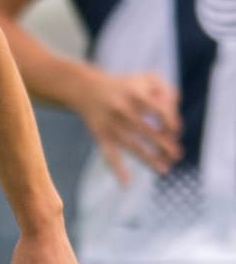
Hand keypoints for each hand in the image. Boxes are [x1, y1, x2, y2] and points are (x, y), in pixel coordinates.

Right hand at [81, 69, 180, 184]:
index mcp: (136, 93)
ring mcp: (110, 124)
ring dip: (149, 159)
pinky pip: (109, 154)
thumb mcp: (148, 79)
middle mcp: (122, 108)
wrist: (87, 90)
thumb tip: (175, 119)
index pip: (159, 110)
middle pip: (147, 130)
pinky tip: (127, 184)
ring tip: (164, 170)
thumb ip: (168, 91)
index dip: (171, 122)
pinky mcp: (100, 136)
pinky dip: (116, 169)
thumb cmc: (126, 87)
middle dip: (164, 145)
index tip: (176, 131)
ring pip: (132, 145)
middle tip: (177, 155)